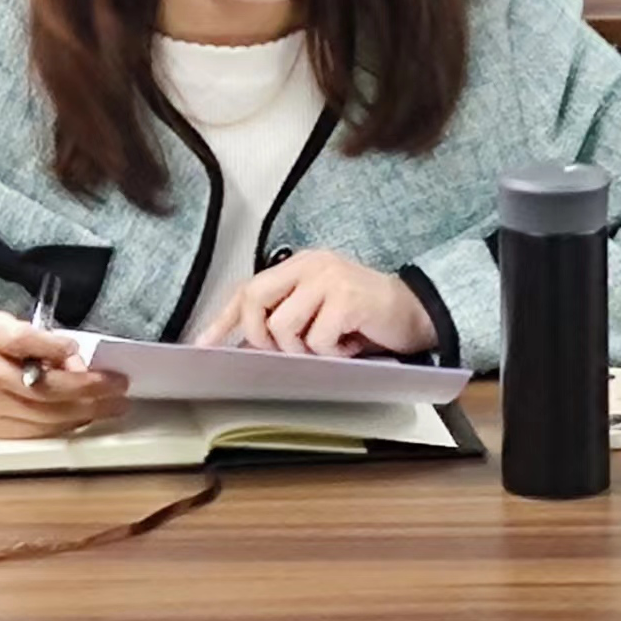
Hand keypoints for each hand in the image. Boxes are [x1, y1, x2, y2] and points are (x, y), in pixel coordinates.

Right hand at [0, 311, 129, 438]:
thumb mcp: (0, 325)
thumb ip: (35, 338)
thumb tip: (72, 354)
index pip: (22, 342)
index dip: (53, 348)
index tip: (82, 354)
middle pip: (42, 389)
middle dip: (88, 391)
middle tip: (119, 387)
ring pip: (42, 416)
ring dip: (83, 412)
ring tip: (114, 405)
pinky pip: (33, 433)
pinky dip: (63, 427)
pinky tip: (85, 419)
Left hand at [193, 250, 437, 357]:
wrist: (417, 312)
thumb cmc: (365, 318)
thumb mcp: (319, 310)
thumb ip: (286, 315)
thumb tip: (245, 345)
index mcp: (299, 266)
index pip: (247, 288)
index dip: (223, 319)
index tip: (203, 345)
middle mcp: (310, 265)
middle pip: (254, 300)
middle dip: (260, 336)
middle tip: (286, 353)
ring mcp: (327, 278)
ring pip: (283, 328)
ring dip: (304, 351)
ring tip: (331, 347)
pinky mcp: (346, 298)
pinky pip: (316, 340)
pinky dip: (332, 354)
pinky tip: (351, 346)